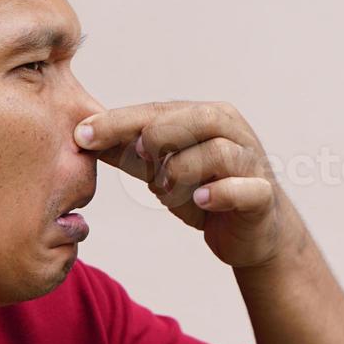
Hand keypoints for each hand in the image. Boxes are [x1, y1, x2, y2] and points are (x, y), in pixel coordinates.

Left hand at [74, 100, 300, 267]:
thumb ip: (126, 152)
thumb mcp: (159, 170)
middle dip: (158, 137)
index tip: (82, 135)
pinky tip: (201, 200)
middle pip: (194, 119)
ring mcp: (250, 162)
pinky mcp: (262, 196)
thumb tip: (82, 138)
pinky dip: (220, 192)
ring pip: (217, 152)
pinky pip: (244, 189)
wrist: (250, 232)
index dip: (118, 122)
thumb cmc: (203, 191)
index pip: (157, 111)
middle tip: (138, 159)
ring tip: (165, 189)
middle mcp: (231, 132)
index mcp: (203, 118)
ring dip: (182, 171)